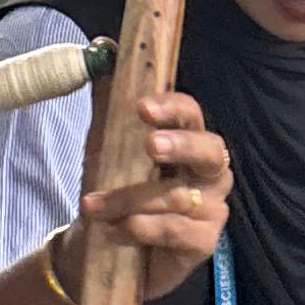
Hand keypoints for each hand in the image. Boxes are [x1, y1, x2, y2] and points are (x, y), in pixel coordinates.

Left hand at [63, 83, 232, 304]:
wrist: (105, 252)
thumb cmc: (115, 195)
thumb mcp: (105, 148)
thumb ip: (108, 105)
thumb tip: (103, 53)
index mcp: (189, 142)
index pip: (192, 115)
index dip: (171, 108)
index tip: (141, 108)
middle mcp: (210, 173)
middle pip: (211, 151)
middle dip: (180, 145)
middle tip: (150, 146)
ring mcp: (212, 210)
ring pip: (178, 196)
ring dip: (128, 199)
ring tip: (92, 206)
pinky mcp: (203, 243)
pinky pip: (174, 230)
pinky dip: (139, 227)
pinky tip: (115, 230)